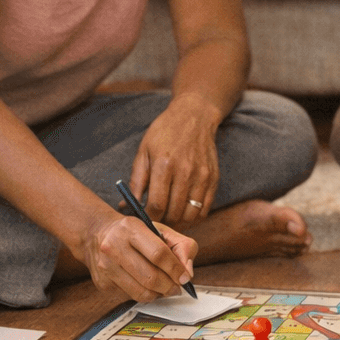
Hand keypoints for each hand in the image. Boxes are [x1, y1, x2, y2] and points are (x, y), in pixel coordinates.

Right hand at [81, 213, 197, 300]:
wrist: (97, 234)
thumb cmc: (134, 233)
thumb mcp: (160, 230)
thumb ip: (182, 246)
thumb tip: (187, 273)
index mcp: (131, 228)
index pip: (159, 253)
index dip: (175, 269)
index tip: (184, 278)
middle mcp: (114, 246)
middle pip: (150, 277)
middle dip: (169, 286)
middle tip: (177, 287)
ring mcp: (106, 266)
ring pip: (140, 291)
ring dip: (159, 294)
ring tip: (165, 288)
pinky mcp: (102, 283)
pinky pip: (130, 296)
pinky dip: (144, 295)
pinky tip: (147, 286)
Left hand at [129, 94, 221, 227]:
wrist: (195, 116)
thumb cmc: (165, 132)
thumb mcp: (143, 152)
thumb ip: (135, 181)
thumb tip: (126, 207)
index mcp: (164, 164)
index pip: (156, 205)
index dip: (148, 218)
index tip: (143, 220)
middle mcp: (185, 172)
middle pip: (174, 213)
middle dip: (162, 223)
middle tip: (155, 223)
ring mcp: (202, 176)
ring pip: (191, 215)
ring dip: (178, 223)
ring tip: (169, 220)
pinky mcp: (213, 179)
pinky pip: (205, 209)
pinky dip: (194, 217)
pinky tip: (183, 213)